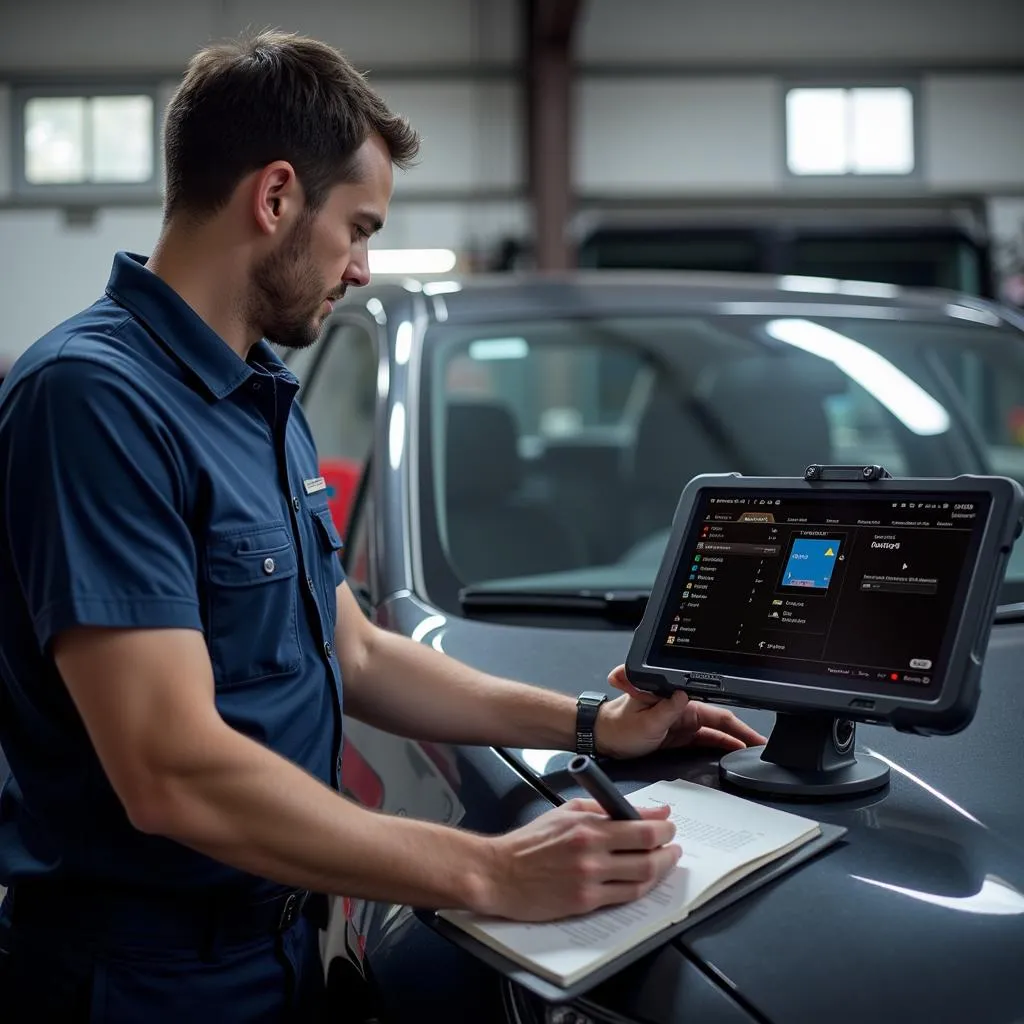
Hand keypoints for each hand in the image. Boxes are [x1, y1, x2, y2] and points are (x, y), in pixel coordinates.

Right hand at [475, 799, 679, 920]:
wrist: (501, 873)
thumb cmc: (531, 841)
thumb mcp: (567, 812)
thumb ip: (605, 808)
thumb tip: (644, 809)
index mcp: (587, 826)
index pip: (641, 826)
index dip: (664, 827)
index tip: (669, 824)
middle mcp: (592, 852)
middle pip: (648, 853)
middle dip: (669, 848)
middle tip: (673, 845)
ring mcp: (590, 879)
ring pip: (642, 877)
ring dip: (661, 869)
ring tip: (665, 862)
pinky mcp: (585, 902)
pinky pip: (625, 896)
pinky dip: (641, 888)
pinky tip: (643, 880)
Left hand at [595, 665, 766, 760]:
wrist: (603, 735)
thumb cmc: (618, 723)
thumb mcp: (643, 719)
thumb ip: (664, 709)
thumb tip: (683, 696)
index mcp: (678, 700)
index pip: (716, 710)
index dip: (738, 724)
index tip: (753, 736)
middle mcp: (683, 708)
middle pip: (721, 722)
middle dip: (742, 735)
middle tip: (761, 749)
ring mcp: (681, 722)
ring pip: (715, 733)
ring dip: (732, 743)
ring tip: (752, 755)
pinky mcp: (677, 735)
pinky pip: (703, 741)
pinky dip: (718, 748)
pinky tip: (730, 756)